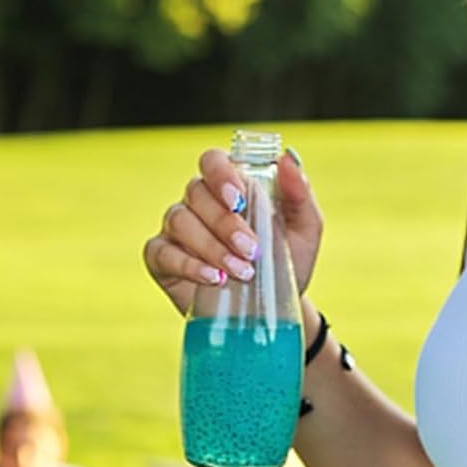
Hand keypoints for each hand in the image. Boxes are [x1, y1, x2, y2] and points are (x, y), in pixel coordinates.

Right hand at [141, 146, 323, 316]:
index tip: (239, 200)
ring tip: (241, 272)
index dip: (221, 174)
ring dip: (212, 246)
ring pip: (180, 220)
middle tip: (252, 249)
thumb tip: (287, 158)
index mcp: (232, 186)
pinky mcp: (162, 259)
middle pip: (197, 192)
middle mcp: (200, 202)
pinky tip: (214, 279)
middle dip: (225, 222)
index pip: (213, 161)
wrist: (273, 308)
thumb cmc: (287, 260)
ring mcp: (178, 229)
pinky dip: (188, 265)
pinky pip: (161, 252)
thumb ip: (299, 193)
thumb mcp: (305, 228)